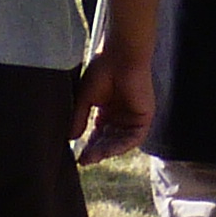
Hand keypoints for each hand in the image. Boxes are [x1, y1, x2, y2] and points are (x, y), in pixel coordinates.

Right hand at [73, 45, 154, 161]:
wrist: (120, 56)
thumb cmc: (102, 70)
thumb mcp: (85, 98)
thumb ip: (79, 118)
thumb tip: (71, 139)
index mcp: (107, 110)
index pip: (97, 135)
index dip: (88, 147)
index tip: (77, 157)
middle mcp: (120, 116)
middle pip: (108, 140)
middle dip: (96, 152)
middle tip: (83, 160)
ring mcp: (132, 117)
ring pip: (120, 142)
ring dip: (107, 151)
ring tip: (92, 157)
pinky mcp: (144, 116)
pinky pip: (134, 138)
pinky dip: (122, 146)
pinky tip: (108, 151)